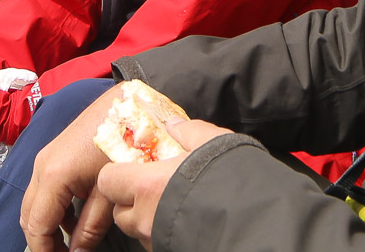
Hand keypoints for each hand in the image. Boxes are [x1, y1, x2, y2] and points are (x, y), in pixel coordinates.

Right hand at [20, 85, 122, 251]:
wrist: (125, 102)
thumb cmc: (121, 141)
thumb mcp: (109, 190)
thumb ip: (91, 226)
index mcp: (53, 176)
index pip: (37, 227)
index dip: (46, 251)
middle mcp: (41, 167)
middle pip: (28, 217)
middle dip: (43, 241)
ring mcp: (44, 159)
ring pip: (33, 204)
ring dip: (47, 226)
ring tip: (73, 242)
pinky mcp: (53, 155)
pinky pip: (43, 190)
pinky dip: (53, 209)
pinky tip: (76, 217)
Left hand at [98, 118, 232, 250]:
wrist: (257, 220)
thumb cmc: (231, 178)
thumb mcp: (212, 143)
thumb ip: (188, 132)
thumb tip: (174, 125)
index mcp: (147, 186)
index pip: (108, 182)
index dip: (117, 175)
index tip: (134, 169)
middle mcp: (146, 218)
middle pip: (120, 213)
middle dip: (131, 201)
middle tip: (155, 189)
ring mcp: (157, 241)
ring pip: (139, 232)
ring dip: (148, 220)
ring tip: (174, 206)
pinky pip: (157, 243)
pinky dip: (164, 232)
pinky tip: (187, 221)